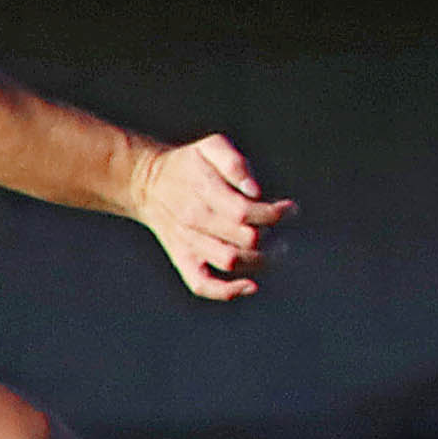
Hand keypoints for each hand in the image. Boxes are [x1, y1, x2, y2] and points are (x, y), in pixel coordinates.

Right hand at [136, 134, 292, 301]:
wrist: (146, 183)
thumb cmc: (188, 164)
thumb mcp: (210, 147)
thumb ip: (235, 163)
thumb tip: (255, 190)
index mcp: (203, 192)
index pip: (245, 211)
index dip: (275, 214)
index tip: (291, 209)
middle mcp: (195, 220)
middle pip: (244, 238)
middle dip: (272, 235)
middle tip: (280, 228)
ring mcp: (188, 243)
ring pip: (231, 262)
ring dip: (261, 260)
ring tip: (276, 250)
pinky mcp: (183, 260)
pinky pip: (202, 285)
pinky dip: (228, 291)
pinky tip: (251, 285)